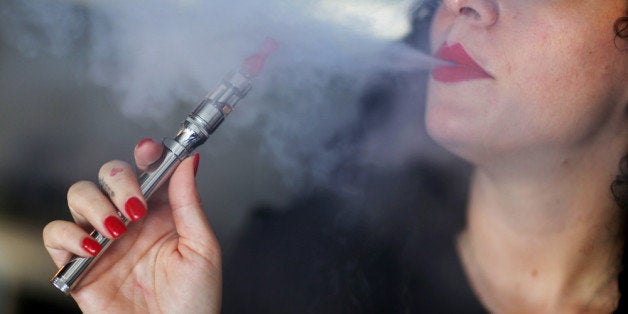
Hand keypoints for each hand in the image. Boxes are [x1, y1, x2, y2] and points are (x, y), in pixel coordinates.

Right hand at [43, 139, 220, 312]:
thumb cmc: (194, 302)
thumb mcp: (202, 248)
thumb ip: (189, 203)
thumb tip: (188, 161)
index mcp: (162, 213)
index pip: (148, 170)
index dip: (146, 153)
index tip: (148, 150)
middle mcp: (131, 221)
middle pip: (109, 174)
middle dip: (119, 181)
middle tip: (136, 207)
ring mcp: (104, 241)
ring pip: (80, 196)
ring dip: (94, 205)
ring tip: (116, 231)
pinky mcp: (80, 266)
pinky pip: (56, 235)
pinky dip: (67, 235)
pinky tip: (93, 250)